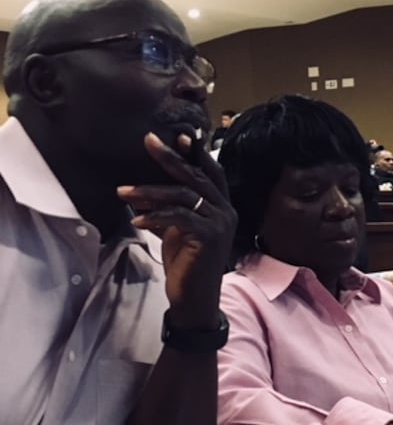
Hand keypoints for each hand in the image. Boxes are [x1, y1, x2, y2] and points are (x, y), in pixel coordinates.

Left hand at [117, 133, 237, 327]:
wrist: (195, 300)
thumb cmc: (187, 266)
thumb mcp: (178, 232)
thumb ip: (174, 211)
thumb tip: (147, 193)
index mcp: (221, 208)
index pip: (211, 173)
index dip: (196, 153)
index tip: (178, 135)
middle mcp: (226, 211)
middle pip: (197, 176)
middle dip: (171, 157)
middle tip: (149, 140)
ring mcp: (220, 223)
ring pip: (185, 195)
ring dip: (150, 191)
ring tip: (122, 192)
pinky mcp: (209, 237)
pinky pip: (179, 217)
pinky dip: (155, 215)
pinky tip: (136, 219)